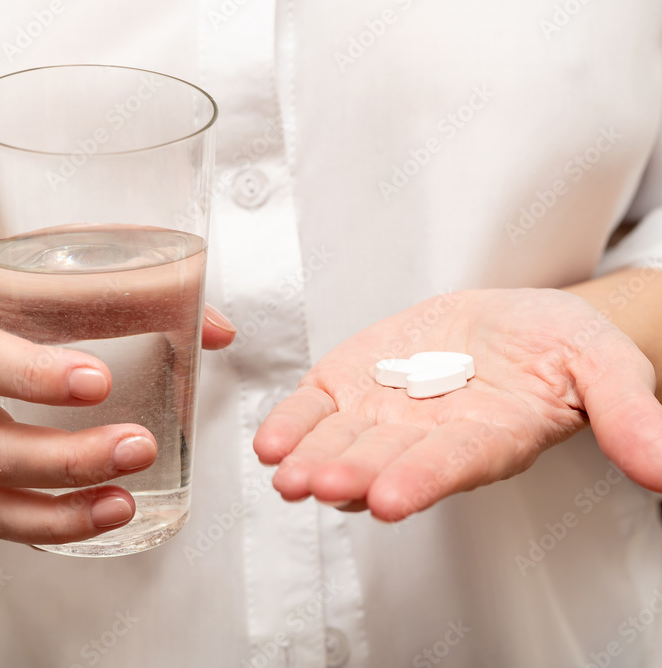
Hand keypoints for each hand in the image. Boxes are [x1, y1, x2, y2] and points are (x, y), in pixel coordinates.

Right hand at [0, 251, 235, 543]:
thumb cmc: (5, 292)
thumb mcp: (50, 267)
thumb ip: (133, 289)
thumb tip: (217, 331)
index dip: (34, 376)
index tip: (102, 382)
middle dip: (68, 458)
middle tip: (140, 448)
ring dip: (58, 511)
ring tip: (124, 504)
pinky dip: (43, 528)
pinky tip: (97, 518)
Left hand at [253, 288, 661, 520]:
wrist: (512, 322)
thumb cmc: (558, 347)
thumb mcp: (605, 365)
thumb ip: (626, 412)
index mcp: (490, 437)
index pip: (455, 464)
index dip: (424, 479)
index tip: (394, 498)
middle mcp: (429, 438)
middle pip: (387, 461)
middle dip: (355, 474)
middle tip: (324, 484)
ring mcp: (384, 414)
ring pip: (343, 442)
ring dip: (312, 458)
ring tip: (285, 473)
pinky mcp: (351, 384)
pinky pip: (316, 408)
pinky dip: (292, 422)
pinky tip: (269, 441)